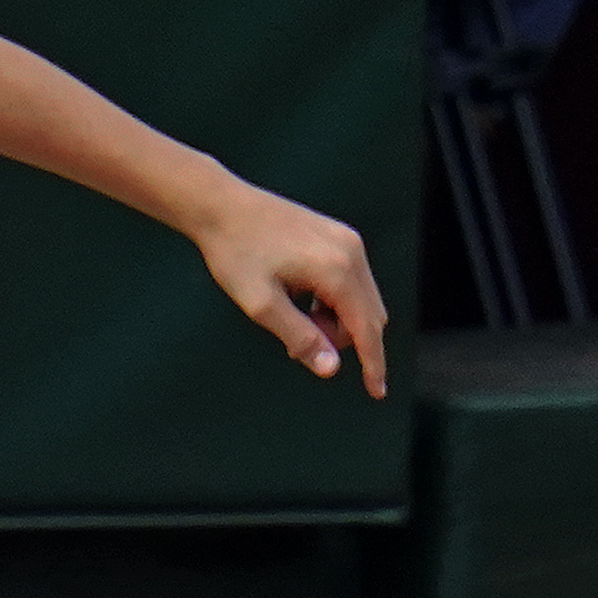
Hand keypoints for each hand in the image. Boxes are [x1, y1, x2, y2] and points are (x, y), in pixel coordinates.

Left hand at [188, 179, 392, 398]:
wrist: (221, 206)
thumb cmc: (236, 253)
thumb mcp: (261, 305)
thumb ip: (300, 338)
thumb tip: (331, 369)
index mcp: (337, 270)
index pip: (367, 329)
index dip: (373, 363)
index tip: (376, 391)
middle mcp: (351, 252)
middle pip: (369, 315)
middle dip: (340, 338)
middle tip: (295, 342)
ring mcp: (347, 240)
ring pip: (361, 299)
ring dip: (335, 320)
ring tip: (291, 315)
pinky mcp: (338, 235)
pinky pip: (351, 280)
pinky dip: (333, 300)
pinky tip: (298, 295)